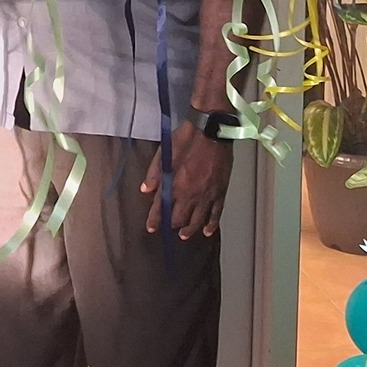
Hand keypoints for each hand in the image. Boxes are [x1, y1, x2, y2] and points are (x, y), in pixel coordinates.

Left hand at [143, 123, 230, 238]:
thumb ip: (154, 173)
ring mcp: (206, 195)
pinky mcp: (220, 192)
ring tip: (184, 235)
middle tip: (169, 228)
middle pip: (179, 218)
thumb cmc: (186, 139)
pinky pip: (216, 213)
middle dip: (172, 225)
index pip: (161, 208)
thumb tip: (146, 189)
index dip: (155, 220)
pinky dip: (211, 224)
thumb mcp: (164, 153)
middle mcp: (190, 194)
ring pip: (197, 220)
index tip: (151, 228)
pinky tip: (208, 231)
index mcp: (174, 185)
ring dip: (189, 229)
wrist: (211, 130)